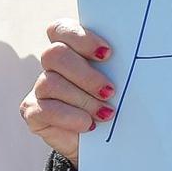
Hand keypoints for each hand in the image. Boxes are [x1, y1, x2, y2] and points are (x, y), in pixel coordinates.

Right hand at [19, 21, 115, 166]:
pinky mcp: (34, 111)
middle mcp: (53, 65)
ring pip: (51, 83)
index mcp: (73, 49)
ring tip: (106, 114)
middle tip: (110, 91)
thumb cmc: (119, 104)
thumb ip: (122, 66)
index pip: (61, 29)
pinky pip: (45, 110)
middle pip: (55, 54)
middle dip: (86, 75)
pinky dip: (70, 118)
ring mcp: (41, 87)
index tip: (108, 54)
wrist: (108, 140)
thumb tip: (137, 58)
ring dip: (83, 100)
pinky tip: (88, 125)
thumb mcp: (124, 82)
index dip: (81, 38)